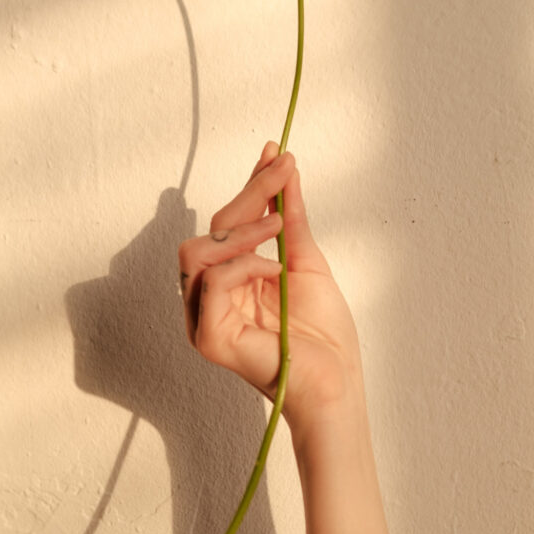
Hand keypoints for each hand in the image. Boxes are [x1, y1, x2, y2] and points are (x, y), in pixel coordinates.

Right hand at [178, 142, 362, 434]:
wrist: (336, 380)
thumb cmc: (324, 333)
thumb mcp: (306, 259)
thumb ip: (289, 215)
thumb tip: (282, 166)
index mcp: (233, 279)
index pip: (229, 223)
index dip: (251, 186)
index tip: (276, 152)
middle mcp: (211, 295)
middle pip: (212, 230)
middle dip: (249, 196)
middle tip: (284, 175)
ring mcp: (204, 316)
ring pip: (197, 251)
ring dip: (242, 232)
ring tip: (279, 232)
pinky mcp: (206, 336)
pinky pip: (211, 282)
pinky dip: (244, 268)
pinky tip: (274, 274)